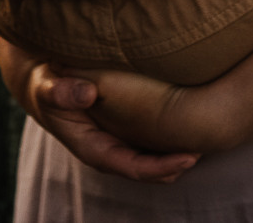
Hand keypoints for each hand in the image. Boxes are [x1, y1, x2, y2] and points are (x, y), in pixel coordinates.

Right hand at [0, 36, 197, 183]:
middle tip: (207, 148)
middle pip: (151, 169)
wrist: (45, 84)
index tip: (188, 158)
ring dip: (179, 151)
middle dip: (178, 163)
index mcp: (95, 149)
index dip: (162, 167)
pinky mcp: (127, 128)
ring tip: (208, 138)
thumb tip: (88, 92)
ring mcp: (120, 141)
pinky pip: (154, 139)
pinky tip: (193, 121)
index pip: (134, 168)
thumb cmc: (46, 87)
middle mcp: (112, 150)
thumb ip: (61, 92)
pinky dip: (173, 135)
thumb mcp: (47, 88)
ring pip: (155, 155)